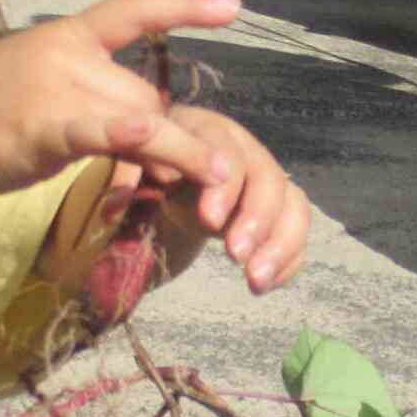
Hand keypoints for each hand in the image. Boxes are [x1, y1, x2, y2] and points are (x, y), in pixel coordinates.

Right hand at [0, 0, 241, 198]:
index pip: (135, 10)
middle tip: (177, 174)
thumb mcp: (47, 89)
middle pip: (143, 96)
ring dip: (176, 155)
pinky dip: (130, 138)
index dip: (185, 5)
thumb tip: (156, 135)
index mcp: (70, 36)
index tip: (233, 5)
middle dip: (164, 139)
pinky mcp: (43, 126)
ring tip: (212, 179)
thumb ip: (99, 102)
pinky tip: (155, 141)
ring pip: (138, 119)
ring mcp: (56, 88)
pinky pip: (99, 130)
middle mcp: (68, 54)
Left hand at [134, 107, 309, 294]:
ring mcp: (266, 179)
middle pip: (268, 177)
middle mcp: (245, 150)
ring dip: (280, 243)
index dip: (224, 184)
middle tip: (236, 256)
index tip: (209, 222)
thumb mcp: (131, 167)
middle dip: (257, 218)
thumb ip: (126, 177)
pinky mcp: (277, 209)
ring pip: (293, 203)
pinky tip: (266, 285)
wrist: (165, 178)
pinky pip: (296, 230)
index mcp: (206, 131)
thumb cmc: (145, 169)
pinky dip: (289, 258)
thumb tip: (120, 199)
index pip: (226, 148)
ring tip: (255, 281)